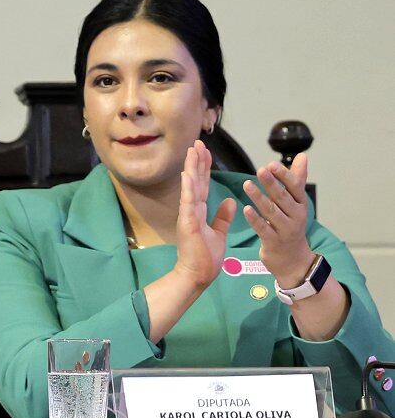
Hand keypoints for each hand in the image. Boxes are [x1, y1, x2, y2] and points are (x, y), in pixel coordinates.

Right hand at [173, 141, 236, 288]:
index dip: (203, 168)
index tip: (204, 152)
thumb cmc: (205, 258)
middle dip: (196, 161)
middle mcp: (191, 210)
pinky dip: (188, 188)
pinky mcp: (188, 223)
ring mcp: (188, 215)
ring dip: (191, 168)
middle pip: (195, 181)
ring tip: (193, 150)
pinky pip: (188, 202)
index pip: (202, 185)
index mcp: (198, 211)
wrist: (197, 275)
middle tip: (198, 143)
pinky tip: (188, 174)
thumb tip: (230, 201)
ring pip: (190, 186)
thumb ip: (222, 217)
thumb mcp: (218, 234)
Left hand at [242, 152, 313, 287]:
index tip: (271, 164)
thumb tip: (303, 156)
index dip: (284, 175)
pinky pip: (263, 228)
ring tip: (247, 185)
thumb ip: (296, 179)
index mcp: (301, 204)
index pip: (295, 187)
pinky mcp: (274, 242)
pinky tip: (246, 209)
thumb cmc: (290, 224)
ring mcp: (286, 230)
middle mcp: (296, 216)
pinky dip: (255, 219)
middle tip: (260, 170)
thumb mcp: (296, 202)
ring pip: (272, 212)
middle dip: (272, 183)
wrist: (292, 259)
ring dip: (259, 198)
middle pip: (283, 198)